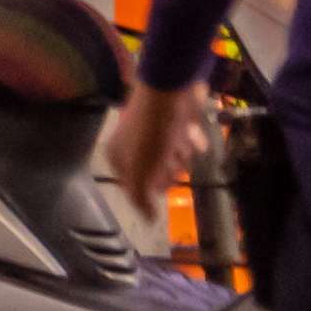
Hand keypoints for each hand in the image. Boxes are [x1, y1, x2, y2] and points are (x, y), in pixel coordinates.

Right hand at [102, 76, 203, 214]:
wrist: (170, 89)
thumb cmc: (152, 133)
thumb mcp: (141, 171)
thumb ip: (140, 198)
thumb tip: (148, 220)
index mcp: (117, 156)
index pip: (135, 187)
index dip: (151, 187)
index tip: (160, 178)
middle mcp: (131, 144)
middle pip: (157, 173)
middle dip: (170, 169)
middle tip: (171, 157)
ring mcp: (151, 132)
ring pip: (173, 158)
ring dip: (183, 153)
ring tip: (183, 140)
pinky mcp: (170, 121)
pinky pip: (184, 140)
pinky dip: (192, 140)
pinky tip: (193, 134)